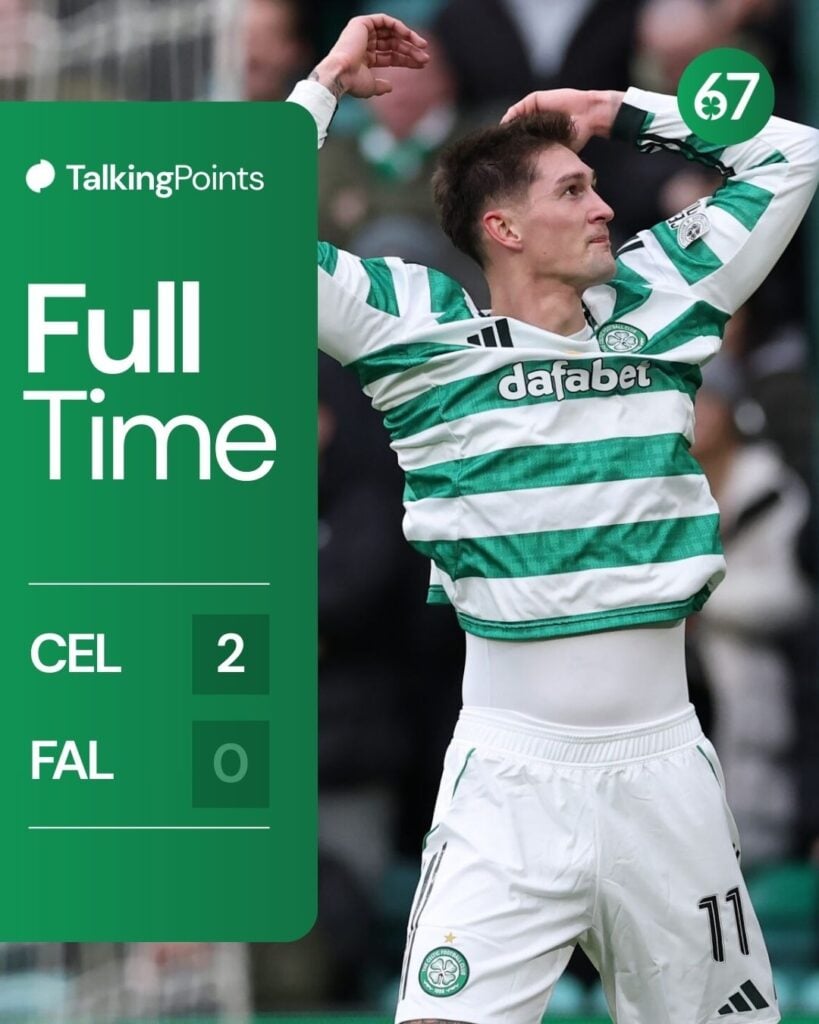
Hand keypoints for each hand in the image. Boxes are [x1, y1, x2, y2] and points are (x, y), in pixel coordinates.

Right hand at [311, 14, 427, 99]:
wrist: (341, 74)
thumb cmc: (353, 83)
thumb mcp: (370, 87)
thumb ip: (380, 86)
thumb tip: (390, 88)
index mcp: (365, 57)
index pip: (391, 56)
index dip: (406, 59)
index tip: (422, 64)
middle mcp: (364, 43)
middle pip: (393, 44)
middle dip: (411, 50)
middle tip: (426, 58)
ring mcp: (363, 32)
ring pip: (392, 32)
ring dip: (409, 38)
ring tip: (423, 47)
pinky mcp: (362, 23)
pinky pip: (385, 21)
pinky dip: (399, 27)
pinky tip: (410, 37)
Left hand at [501, 89, 623, 150]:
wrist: (589, 116)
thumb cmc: (577, 137)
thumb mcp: (556, 150)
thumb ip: (542, 155)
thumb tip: (526, 174)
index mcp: (539, 134)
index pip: (519, 142)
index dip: (511, 149)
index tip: (502, 160)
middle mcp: (535, 122)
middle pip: (514, 130)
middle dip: (505, 140)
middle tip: (495, 152)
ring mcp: (534, 110)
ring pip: (514, 119)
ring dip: (506, 129)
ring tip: (500, 141)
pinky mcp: (534, 100)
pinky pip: (517, 108)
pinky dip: (511, 117)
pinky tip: (506, 127)